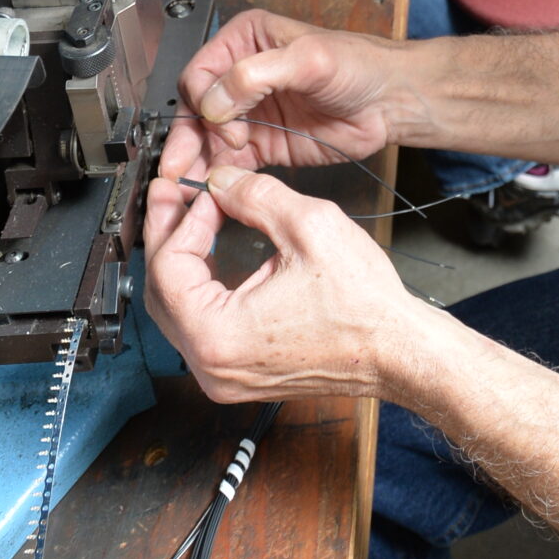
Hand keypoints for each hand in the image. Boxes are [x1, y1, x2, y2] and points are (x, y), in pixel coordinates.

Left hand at [143, 164, 426, 402]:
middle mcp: (211, 367)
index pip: (168, 268)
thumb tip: (222, 182)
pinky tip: (211, 252)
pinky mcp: (237, 373)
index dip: (183, 219)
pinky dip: (200, 285)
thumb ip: (255, 196)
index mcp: (218, 337)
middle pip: (161, 291)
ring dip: (182, 259)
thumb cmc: (363, 307)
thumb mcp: (310, 226)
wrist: (396, 350)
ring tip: (193, 215)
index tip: (204, 191)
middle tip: (174, 195)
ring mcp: (223, 376)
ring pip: (177, 309)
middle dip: (169, 235)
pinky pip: (200, 325)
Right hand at [163, 6, 406, 189]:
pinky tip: (211, 187)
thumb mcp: (310, 58)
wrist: (389, 103)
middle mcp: (242, 76)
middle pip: (197, 109)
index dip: (204, 101)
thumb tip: (216, 100)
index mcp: (246, 41)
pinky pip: (230, 161)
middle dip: (186, 137)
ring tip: (184, 184)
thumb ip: (257, 74)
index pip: (201, 73)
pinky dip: (218, 174)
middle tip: (176, 165)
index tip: (223, 123)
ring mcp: (251, 112)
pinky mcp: (262, 143)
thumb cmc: (359, 66)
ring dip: (196, 160)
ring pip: (208, 138)